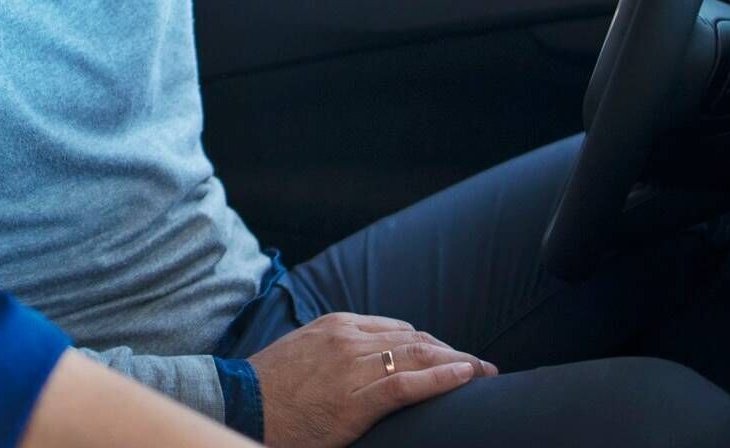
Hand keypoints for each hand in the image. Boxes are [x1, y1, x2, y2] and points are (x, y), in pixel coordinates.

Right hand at [249, 311, 495, 447]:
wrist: (242, 405)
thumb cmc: (272, 386)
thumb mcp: (305, 352)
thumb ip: (337, 350)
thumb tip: (367, 360)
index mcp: (338, 324)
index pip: (399, 329)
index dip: (431, 345)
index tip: (452, 358)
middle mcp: (350, 338)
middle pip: (416, 340)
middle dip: (453, 353)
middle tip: (483, 368)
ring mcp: (353, 366)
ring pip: (419, 357)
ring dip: (459, 364)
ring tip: (486, 374)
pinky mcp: (356, 398)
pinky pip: (407, 384)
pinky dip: (442, 379)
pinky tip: (466, 379)